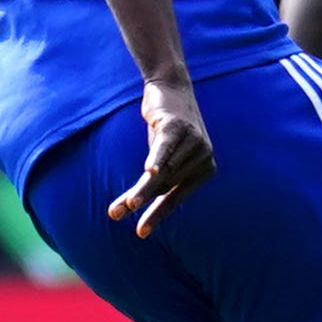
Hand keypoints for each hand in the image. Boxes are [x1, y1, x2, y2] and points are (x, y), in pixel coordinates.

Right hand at [110, 75, 214, 233]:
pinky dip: (157, 159)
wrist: (171, 88)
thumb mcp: (162, 158)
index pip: (175, 198)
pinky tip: (149, 171)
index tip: (140, 233)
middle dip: (138, 200)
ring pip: (160, 172)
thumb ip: (153, 180)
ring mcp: (194, 142)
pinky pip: (165, 147)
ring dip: (138, 189)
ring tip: (120, 206)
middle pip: (162, 185)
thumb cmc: (168, 129)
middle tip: (116, 215)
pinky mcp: (178, 126)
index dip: (156, 215)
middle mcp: (204, 157)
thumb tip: (128, 208)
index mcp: (204, 170)